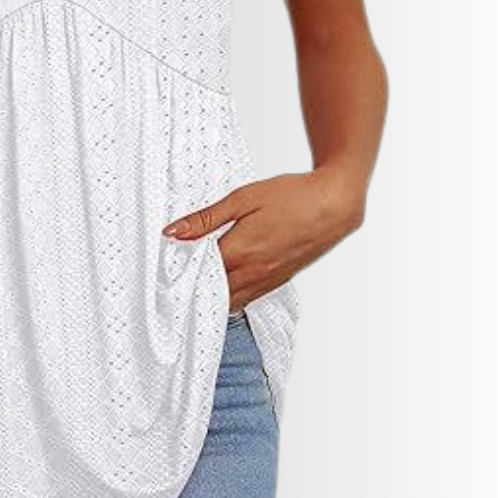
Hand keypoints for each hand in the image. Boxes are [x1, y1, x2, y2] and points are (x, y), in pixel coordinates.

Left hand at [161, 167, 364, 310]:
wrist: (334, 205)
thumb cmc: (291, 196)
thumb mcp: (242, 199)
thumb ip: (205, 219)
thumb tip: (172, 232)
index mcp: (239, 252)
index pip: (197, 275)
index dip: (178, 273)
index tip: (162, 268)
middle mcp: (253, 273)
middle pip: (211, 294)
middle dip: (192, 290)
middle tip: (172, 281)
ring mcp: (268, 280)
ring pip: (230, 302)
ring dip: (212, 297)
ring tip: (193, 285)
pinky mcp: (279, 280)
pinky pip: (248, 298)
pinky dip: (231, 296)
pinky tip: (223, 284)